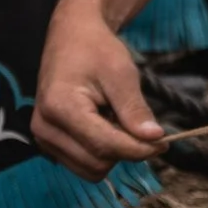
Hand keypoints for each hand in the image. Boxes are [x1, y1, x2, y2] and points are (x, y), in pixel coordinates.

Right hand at [32, 0, 162, 178]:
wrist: (72, 38)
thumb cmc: (96, 50)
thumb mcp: (121, 73)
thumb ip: (135, 109)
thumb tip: (154, 139)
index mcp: (59, 107)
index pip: (104, 145)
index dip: (139, 149)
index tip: (163, 142)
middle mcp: (45, 128)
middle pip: (98, 162)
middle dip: (126, 149)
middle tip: (139, 123)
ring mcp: (44, 139)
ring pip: (91, 169)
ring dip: (113, 152)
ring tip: (115, 119)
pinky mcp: (49, 144)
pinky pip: (83, 165)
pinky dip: (101, 153)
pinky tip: (104, 126)